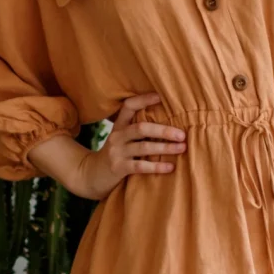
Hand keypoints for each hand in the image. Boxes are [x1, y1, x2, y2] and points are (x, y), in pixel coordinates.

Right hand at [72, 92, 186, 201]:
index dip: (143, 100)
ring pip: (144, 147)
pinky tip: (170, 167)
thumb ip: (137, 131)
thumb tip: (169, 123)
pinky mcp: (118, 168)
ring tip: (182, 148)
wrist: (91, 176)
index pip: (128, 106)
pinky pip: (140, 166)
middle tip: (182, 134)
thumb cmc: (116, 156)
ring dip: (165, 147)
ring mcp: (117, 152)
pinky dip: (157, 166)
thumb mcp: (122, 140)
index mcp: (119, 126)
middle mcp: (117, 136)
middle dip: (164, 130)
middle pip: (141, 128)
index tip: (161, 97)